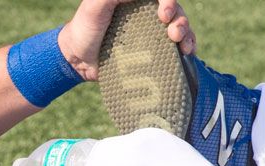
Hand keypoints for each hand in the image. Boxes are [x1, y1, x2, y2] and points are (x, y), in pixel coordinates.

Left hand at [59, 0, 196, 81]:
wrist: (76, 60)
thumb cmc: (84, 28)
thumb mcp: (96, 5)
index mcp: (137, 0)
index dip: (168, 1)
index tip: (163, 14)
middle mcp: (147, 13)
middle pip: (175, 10)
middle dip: (180, 19)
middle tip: (172, 32)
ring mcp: (150, 33)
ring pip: (179, 27)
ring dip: (186, 34)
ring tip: (183, 46)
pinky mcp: (150, 52)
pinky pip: (174, 48)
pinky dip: (186, 48)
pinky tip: (188, 54)